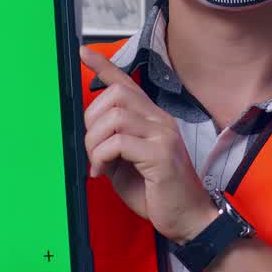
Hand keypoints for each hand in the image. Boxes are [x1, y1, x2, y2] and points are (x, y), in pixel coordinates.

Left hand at [81, 47, 219, 244]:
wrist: (188, 220)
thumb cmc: (157, 194)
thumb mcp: (128, 164)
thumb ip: (113, 144)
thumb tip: (89, 135)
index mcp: (153, 119)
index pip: (127, 83)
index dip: (103, 66)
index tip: (83, 52)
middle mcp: (160, 120)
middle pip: (115, 95)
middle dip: (91, 119)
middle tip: (92, 149)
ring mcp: (162, 135)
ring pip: (114, 117)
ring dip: (94, 142)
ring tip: (97, 164)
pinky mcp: (160, 154)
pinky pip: (118, 142)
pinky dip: (102, 156)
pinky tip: (103, 172)